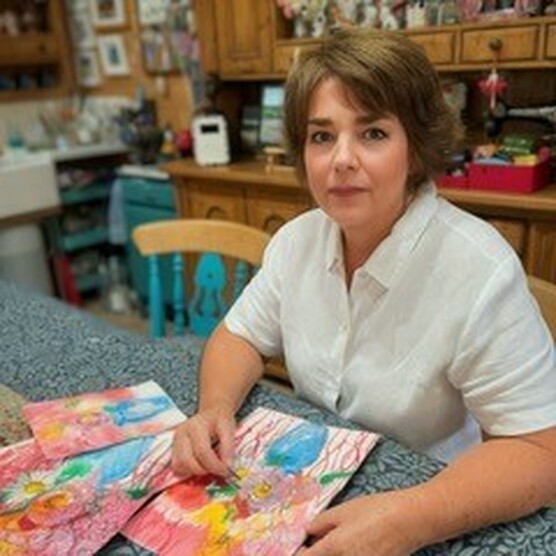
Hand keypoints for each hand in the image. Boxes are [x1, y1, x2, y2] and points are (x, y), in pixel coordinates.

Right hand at [171, 406, 235, 477]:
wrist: (211, 414)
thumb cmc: (219, 421)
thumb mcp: (229, 429)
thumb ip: (228, 448)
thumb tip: (227, 466)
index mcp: (195, 426)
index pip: (202, 451)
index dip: (215, 465)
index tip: (226, 471)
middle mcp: (181, 434)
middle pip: (187, 461)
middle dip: (204, 470)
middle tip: (218, 469)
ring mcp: (175, 442)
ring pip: (180, 466)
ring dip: (195, 472)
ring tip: (209, 465)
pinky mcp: (173, 449)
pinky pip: (177, 467)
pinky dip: (188, 471)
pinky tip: (200, 465)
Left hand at [297, 492, 423, 555]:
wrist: (410, 520)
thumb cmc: (377, 510)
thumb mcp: (344, 510)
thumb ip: (322, 523)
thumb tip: (307, 532)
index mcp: (334, 547)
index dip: (298, 554)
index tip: (298, 549)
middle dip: (314, 554)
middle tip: (313, 546)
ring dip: (329, 555)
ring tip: (332, 544)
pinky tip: (347, 548)